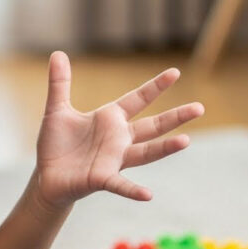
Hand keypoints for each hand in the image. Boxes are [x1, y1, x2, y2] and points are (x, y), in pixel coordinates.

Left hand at [34, 52, 203, 210]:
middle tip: (200, 108)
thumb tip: (58, 53)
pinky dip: (133, 190)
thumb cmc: (55, 144)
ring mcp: (114, 160)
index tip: (176, 72)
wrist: (47, 177)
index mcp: (111, 119)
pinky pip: (120, 185)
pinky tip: (148, 195)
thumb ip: (60, 83)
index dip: (156, 86)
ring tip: (186, 141)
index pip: (138, 99)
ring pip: (145, 152)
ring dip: (165, 148)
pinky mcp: (102, 179)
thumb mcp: (56, 109)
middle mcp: (119, 139)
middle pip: (153, 126)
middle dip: (175, 117)